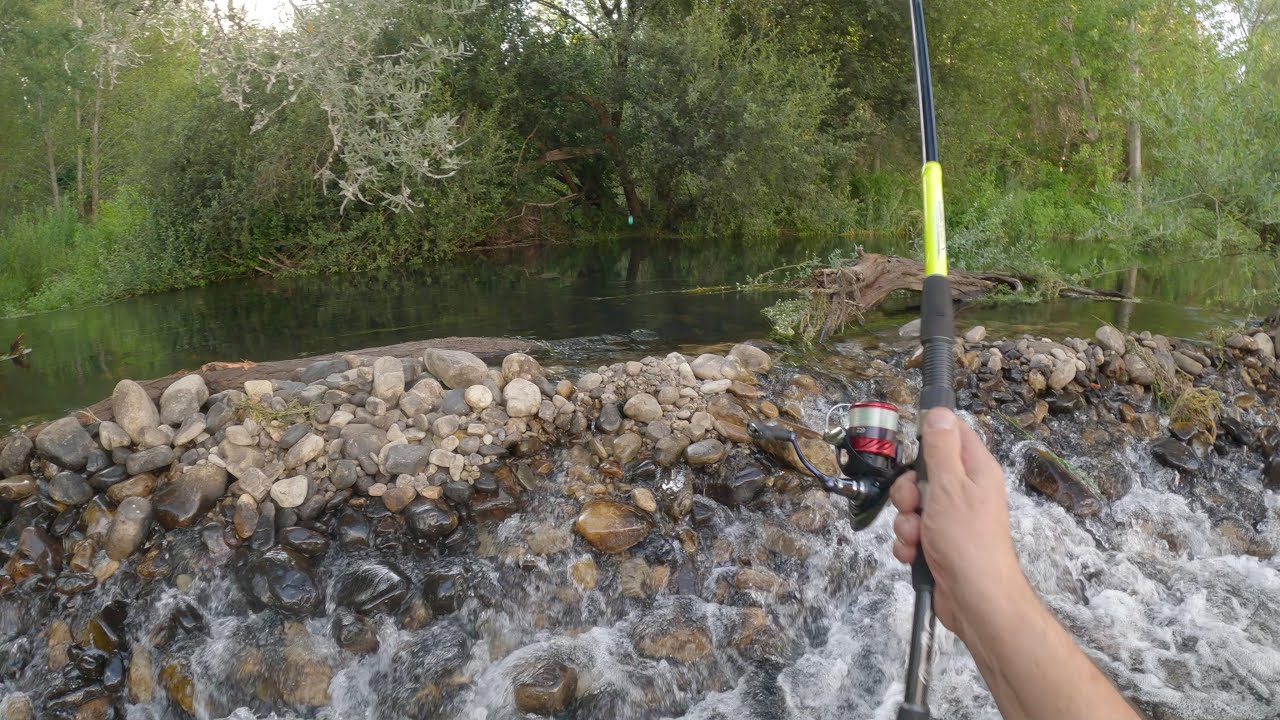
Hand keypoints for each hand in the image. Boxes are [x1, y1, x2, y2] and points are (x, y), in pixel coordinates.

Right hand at [890, 407, 1024, 641]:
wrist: (974, 599)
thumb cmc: (967, 540)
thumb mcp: (950, 486)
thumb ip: (941, 448)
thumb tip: (940, 411)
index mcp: (975, 470)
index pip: (952, 434)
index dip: (929, 437)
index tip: (913, 449)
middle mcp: (965, 491)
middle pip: (923, 473)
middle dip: (907, 492)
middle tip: (915, 505)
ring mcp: (951, 519)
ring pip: (912, 506)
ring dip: (905, 522)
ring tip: (918, 537)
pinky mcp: (937, 543)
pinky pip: (911, 533)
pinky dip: (908, 544)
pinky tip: (915, 554)